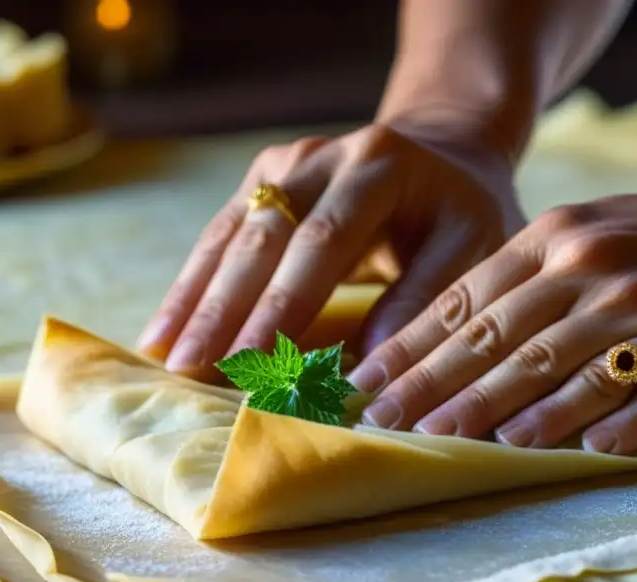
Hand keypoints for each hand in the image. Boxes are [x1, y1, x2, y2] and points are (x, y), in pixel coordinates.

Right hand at [137, 122, 525, 379]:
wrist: (442, 155)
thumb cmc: (462, 213)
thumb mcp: (472, 247)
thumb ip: (424, 298)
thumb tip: (365, 371)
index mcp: (376, 166)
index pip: (322, 241)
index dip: (282, 305)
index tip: (251, 362)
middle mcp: (319, 157)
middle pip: (262, 238)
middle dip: (223, 309)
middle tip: (189, 369)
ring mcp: (281, 165)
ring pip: (228, 237)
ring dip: (195, 300)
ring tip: (164, 359)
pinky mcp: (259, 184)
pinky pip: (219, 238)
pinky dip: (192, 287)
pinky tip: (164, 330)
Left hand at [349, 166, 636, 453]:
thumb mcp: (592, 225)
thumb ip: (526, 272)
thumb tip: (450, 327)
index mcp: (562, 239)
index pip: (469, 301)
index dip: (412, 346)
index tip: (364, 384)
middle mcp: (599, 274)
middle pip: (500, 341)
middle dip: (434, 387)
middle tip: (382, 423)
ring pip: (567, 371)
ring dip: (507, 410)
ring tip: (454, 441)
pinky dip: (618, 424)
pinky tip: (584, 452)